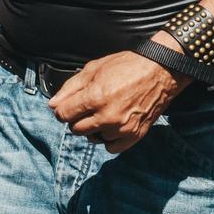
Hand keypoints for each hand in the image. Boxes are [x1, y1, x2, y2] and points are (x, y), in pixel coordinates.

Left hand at [49, 38, 186, 151]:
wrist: (160, 71)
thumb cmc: (127, 66)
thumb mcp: (95, 68)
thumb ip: (71, 88)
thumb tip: (53, 104)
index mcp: (95, 97)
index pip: (63, 115)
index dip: (63, 109)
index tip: (69, 105)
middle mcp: (107, 116)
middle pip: (76, 129)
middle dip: (77, 118)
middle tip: (89, 107)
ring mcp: (121, 128)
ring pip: (92, 138)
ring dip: (94, 128)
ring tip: (104, 112)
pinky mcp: (134, 136)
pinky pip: (111, 147)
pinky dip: (109, 138)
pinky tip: (114, 123)